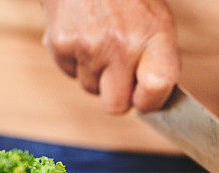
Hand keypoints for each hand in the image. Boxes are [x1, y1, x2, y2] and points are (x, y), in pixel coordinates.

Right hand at [42, 0, 179, 113]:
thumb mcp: (157, 20)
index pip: (156, 89)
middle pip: (116, 105)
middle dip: (117, 95)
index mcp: (154, 36)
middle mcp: (122, 44)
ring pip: (90, 88)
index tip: (145, 98)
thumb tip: (149, 100)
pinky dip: (75, 59)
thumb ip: (158, 60)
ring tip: (100, 39)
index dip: (151, 102)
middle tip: (120, 73)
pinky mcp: (60, 43)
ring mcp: (89, 46)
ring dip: (95, 73)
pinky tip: (82, 33)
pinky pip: (69, 71)